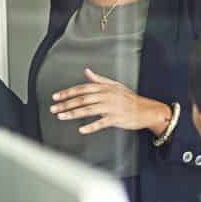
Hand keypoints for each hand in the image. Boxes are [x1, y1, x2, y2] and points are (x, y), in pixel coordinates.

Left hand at [50, 69, 167, 136]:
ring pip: (88, 110)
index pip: (82, 88)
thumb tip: (87, 72)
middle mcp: (106, 96)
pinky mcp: (115, 119)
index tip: (56, 96)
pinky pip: (101, 123)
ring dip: (73, 114)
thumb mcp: (115, 85)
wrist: (146, 110)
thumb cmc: (130, 99)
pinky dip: (91, 126)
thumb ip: (99, 79)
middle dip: (66, 103)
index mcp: (105, 88)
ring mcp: (111, 108)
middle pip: (82, 99)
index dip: (68, 92)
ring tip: (61, 116)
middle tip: (54, 108)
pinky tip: (81, 129)